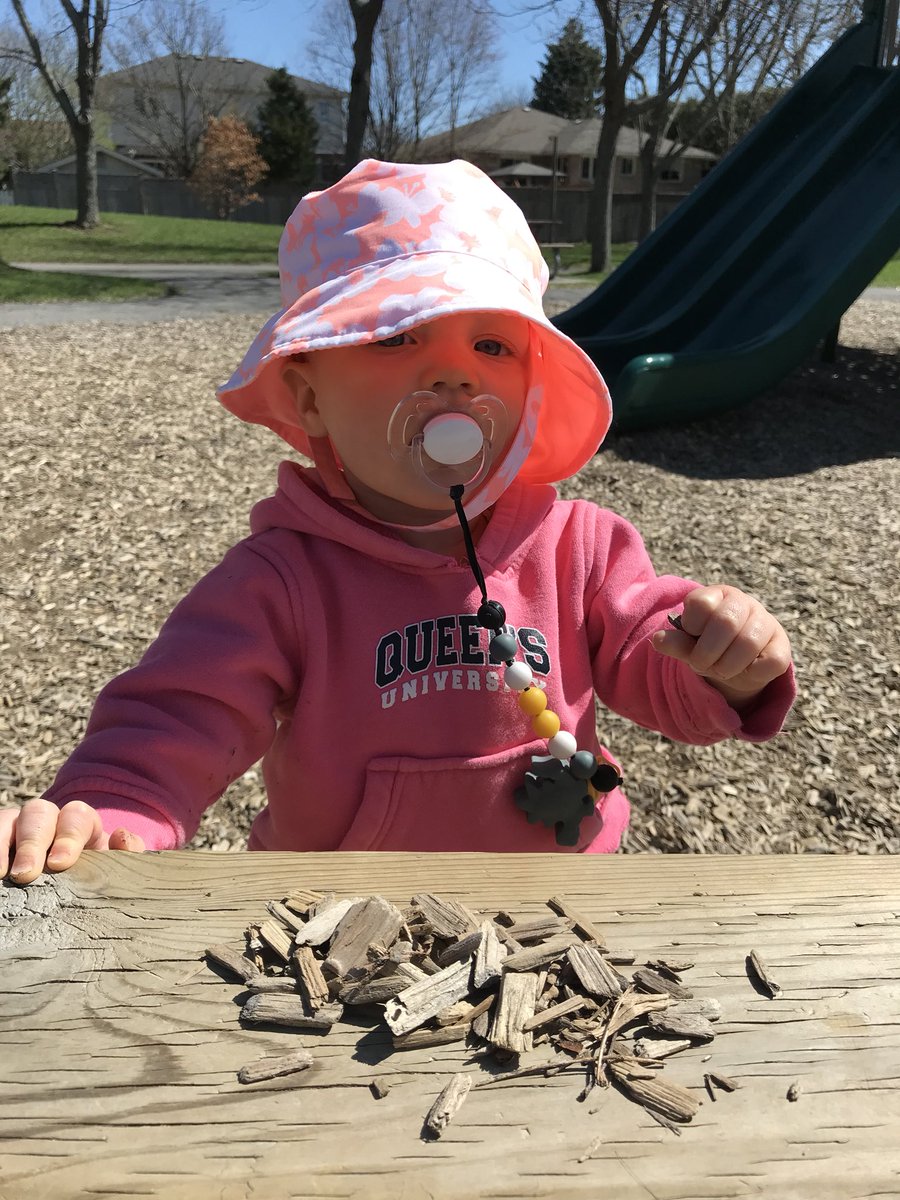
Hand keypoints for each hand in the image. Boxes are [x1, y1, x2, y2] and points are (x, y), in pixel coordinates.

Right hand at [0, 798, 144, 884]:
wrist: (74, 896)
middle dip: (32, 842)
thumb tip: (122, 838)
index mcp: (81, 824)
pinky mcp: (1, 839)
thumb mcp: (114, 869)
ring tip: (1, 874)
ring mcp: (19, 828)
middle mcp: (48, 820)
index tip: (60, 863)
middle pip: (39, 814)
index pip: (77, 816)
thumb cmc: (95, 879)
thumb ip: (126, 855)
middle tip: (25, 875)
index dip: (69, 836)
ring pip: (8, 820)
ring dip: (2, 844)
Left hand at [651, 584, 791, 710]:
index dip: (692, 627)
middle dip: (707, 652)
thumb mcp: (689, 645)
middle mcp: (744, 602)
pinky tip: (745, 670)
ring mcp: (766, 621)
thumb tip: (657, 640)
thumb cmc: (709, 647)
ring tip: (721, 670)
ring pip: (748, 643)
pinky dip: (752, 673)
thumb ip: (676, 643)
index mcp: (717, 595)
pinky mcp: (782, 644)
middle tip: (701, 664)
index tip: (692, 637)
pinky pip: (770, 661)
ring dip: (727, 666)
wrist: (738, 664)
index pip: (702, 603)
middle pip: (725, 622)